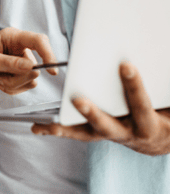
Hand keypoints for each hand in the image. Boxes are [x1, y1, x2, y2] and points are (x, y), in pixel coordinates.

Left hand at [0, 27, 57, 96]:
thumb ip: (8, 62)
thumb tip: (31, 66)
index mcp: (12, 36)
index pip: (39, 41)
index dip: (48, 54)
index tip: (52, 70)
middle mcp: (18, 47)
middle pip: (35, 66)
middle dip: (18, 77)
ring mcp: (19, 61)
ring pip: (30, 79)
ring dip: (12, 83)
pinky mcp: (18, 73)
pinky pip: (24, 86)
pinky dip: (11, 88)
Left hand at [32, 62, 169, 155]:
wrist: (163, 136)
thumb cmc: (164, 110)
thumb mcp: (166, 98)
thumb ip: (159, 81)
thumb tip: (154, 58)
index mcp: (149, 124)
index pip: (141, 105)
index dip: (134, 86)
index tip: (126, 65)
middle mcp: (128, 133)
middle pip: (108, 125)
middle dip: (93, 112)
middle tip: (78, 100)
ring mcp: (110, 135)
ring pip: (86, 132)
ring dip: (66, 127)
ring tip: (47, 123)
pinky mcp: (96, 133)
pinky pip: (75, 133)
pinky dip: (56, 130)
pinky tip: (37, 127)